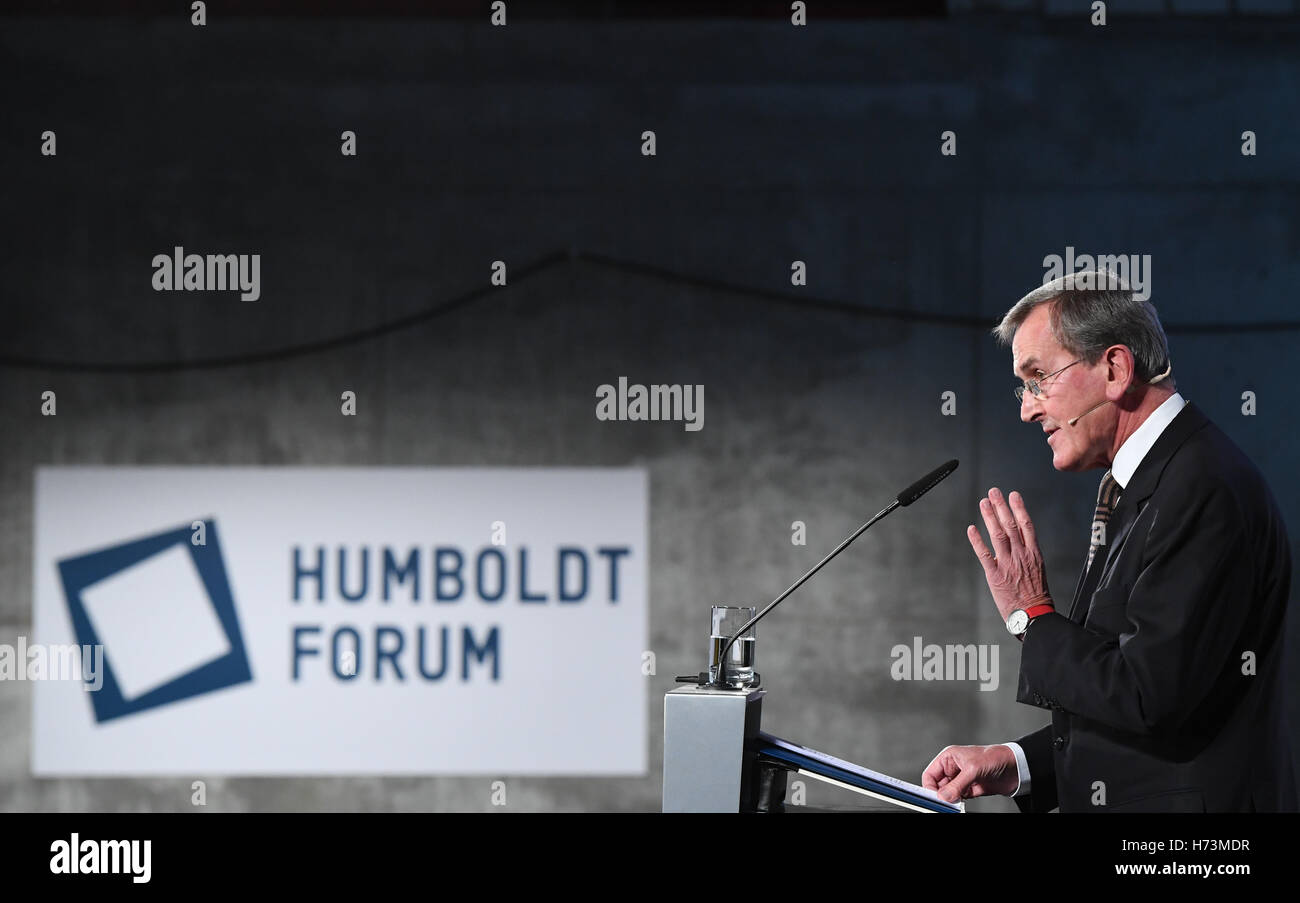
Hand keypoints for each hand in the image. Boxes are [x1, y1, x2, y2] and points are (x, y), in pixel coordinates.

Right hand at [922, 744, 1019, 801]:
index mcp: (949, 758)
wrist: (1016, 767)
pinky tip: (961, 805)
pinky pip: (959, 799)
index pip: (930, 774)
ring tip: (955, 804)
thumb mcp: (973, 770)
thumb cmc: (994, 758)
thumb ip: (957, 785)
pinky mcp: (971, 789)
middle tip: (945, 804)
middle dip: (940, 795)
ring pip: (948, 794)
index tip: (934, 798)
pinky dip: (958, 804)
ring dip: (950, 800)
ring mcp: (962, 780)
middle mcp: (953, 769)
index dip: (929, 787)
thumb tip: (943, 797)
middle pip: (937, 786)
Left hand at [967, 488, 1051, 622]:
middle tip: (994, 491)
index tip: (1013, 495)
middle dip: (1001, 506)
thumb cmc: (1036, 595)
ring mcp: (1008, 564)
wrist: (1034, 615)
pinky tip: (971, 529)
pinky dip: (977, 540)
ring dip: (989, 517)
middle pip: (1010, 525)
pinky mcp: (995, 575)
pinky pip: (984, 554)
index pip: (1026, 525)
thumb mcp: (1038, 570)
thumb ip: (1028, 554)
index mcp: (1034, 553)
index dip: (1019, 508)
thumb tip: (1020, 541)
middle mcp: (1021, 555)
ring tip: (983, 502)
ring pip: (998, 534)